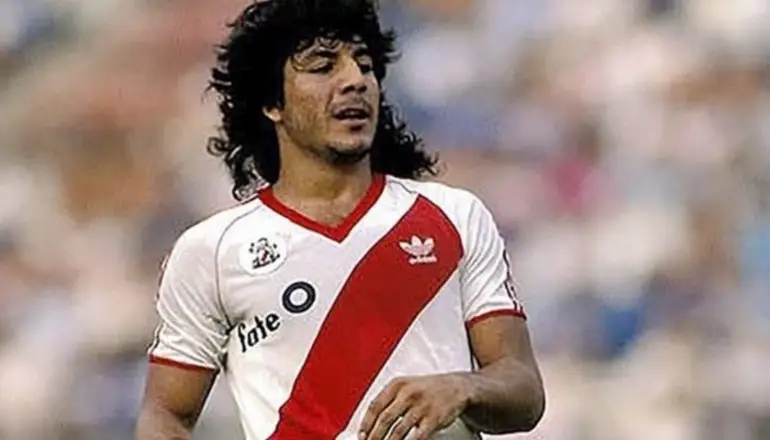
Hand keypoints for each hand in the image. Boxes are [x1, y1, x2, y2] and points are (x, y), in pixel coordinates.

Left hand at [358, 373, 473, 439]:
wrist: (457, 386)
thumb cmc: (428, 388)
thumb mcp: (405, 385)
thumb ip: (389, 399)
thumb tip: (370, 421)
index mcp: (397, 384)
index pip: (375, 406)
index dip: (366, 423)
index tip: (361, 435)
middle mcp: (408, 394)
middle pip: (384, 419)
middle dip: (374, 437)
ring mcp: (421, 406)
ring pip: (398, 431)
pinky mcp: (434, 418)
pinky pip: (417, 437)